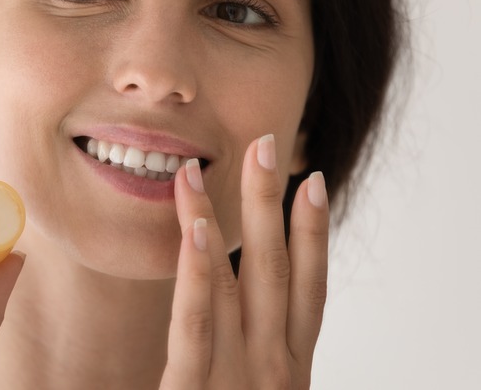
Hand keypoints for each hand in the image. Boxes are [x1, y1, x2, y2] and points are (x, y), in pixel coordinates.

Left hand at [161, 135, 328, 388]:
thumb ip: (257, 359)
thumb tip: (253, 319)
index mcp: (290, 366)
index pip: (309, 288)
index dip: (314, 232)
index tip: (314, 181)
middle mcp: (272, 366)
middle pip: (275, 269)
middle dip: (270, 201)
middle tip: (263, 143)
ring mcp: (238, 377)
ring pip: (232, 283)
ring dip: (220, 219)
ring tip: (199, 169)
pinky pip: (195, 322)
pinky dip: (197, 273)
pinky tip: (194, 230)